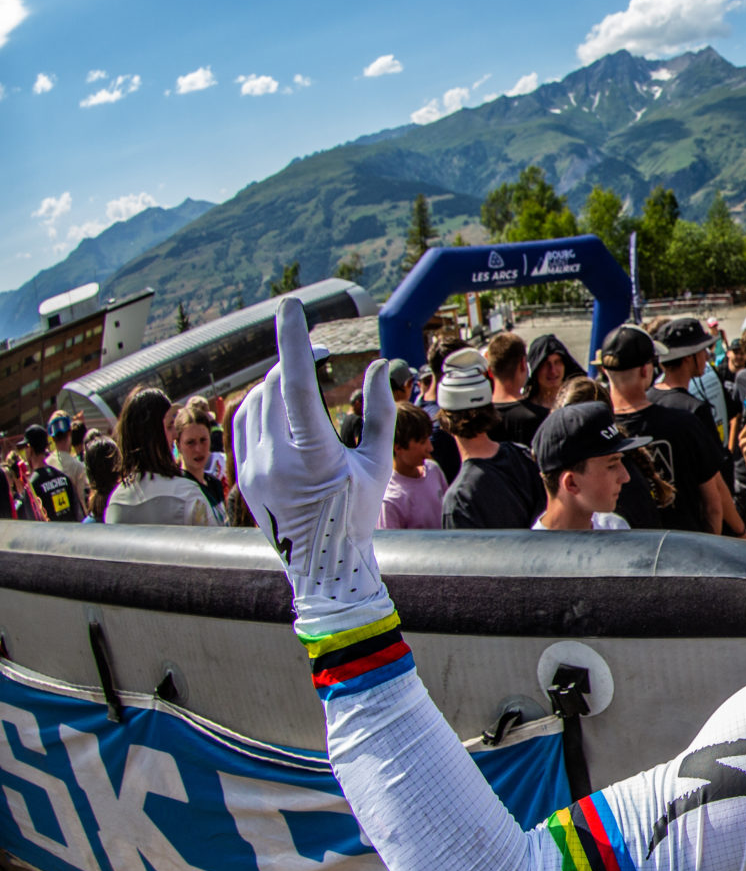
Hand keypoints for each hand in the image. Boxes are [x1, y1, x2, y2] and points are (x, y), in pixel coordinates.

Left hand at [230, 301, 394, 628]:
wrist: (323, 564)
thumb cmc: (355, 513)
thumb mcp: (375, 462)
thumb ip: (379, 412)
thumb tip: (376, 367)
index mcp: (312, 454)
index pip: (297, 382)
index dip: (293, 340)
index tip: (291, 306)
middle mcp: (274, 458)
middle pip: (274, 387)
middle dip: (292, 362)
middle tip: (317, 353)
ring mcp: (252, 467)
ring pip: (254, 402)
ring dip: (275, 384)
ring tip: (300, 382)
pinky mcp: (241, 475)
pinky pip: (242, 424)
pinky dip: (260, 406)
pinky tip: (278, 406)